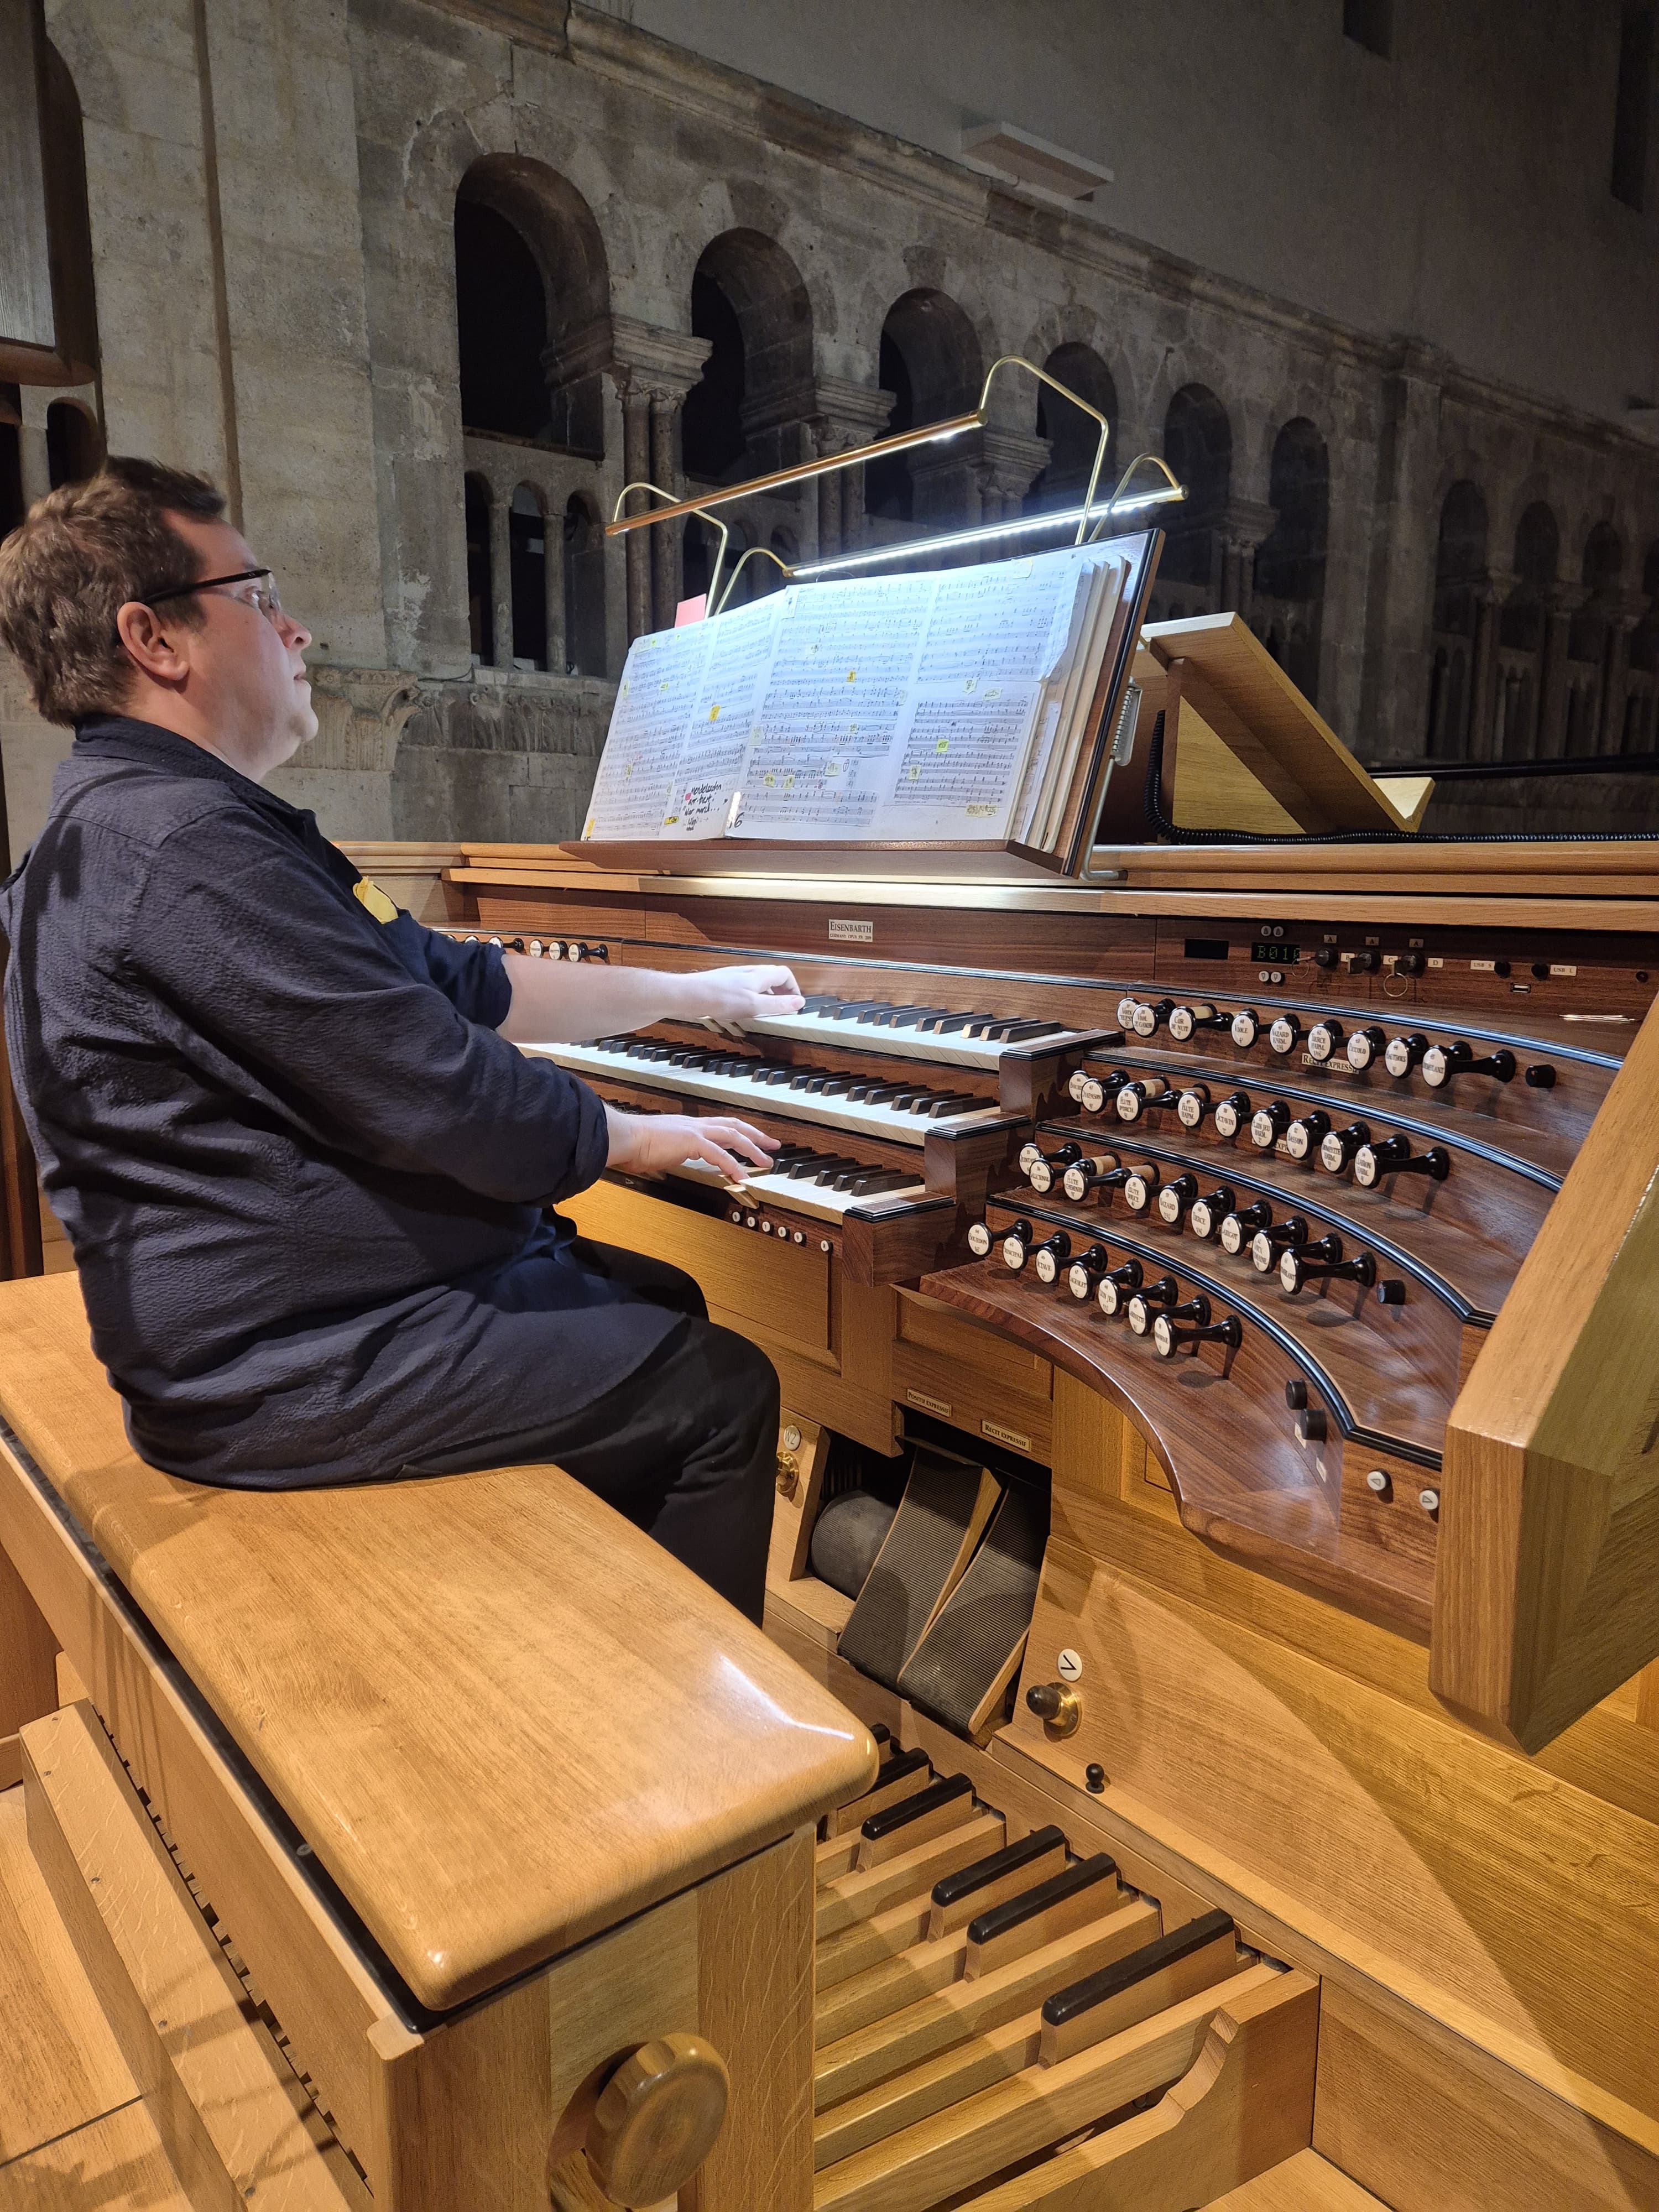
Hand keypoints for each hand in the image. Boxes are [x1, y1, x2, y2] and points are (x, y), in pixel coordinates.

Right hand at [605, 1107, 779, 1184]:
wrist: (624, 1137)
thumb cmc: (634, 1145)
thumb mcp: (659, 1148)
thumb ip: (670, 1151)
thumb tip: (671, 1158)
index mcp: (688, 1126)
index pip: (721, 1125)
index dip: (740, 1132)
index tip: (754, 1140)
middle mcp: (695, 1124)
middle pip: (734, 1125)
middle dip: (756, 1135)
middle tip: (773, 1146)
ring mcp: (694, 1131)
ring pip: (733, 1136)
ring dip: (753, 1149)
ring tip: (766, 1163)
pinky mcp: (692, 1142)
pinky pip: (720, 1155)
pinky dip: (734, 1165)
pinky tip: (743, 1177)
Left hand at [680, 963, 804, 1034]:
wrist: (690, 994)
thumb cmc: (720, 998)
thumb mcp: (754, 1005)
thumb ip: (777, 1004)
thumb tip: (799, 1002)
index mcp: (759, 975)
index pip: (785, 974)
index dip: (793, 988)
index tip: (795, 1003)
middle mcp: (748, 972)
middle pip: (772, 976)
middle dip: (781, 991)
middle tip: (783, 1006)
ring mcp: (735, 976)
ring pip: (758, 981)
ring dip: (766, 993)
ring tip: (766, 1009)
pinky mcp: (724, 983)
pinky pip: (745, 986)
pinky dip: (751, 996)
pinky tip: (744, 1008)